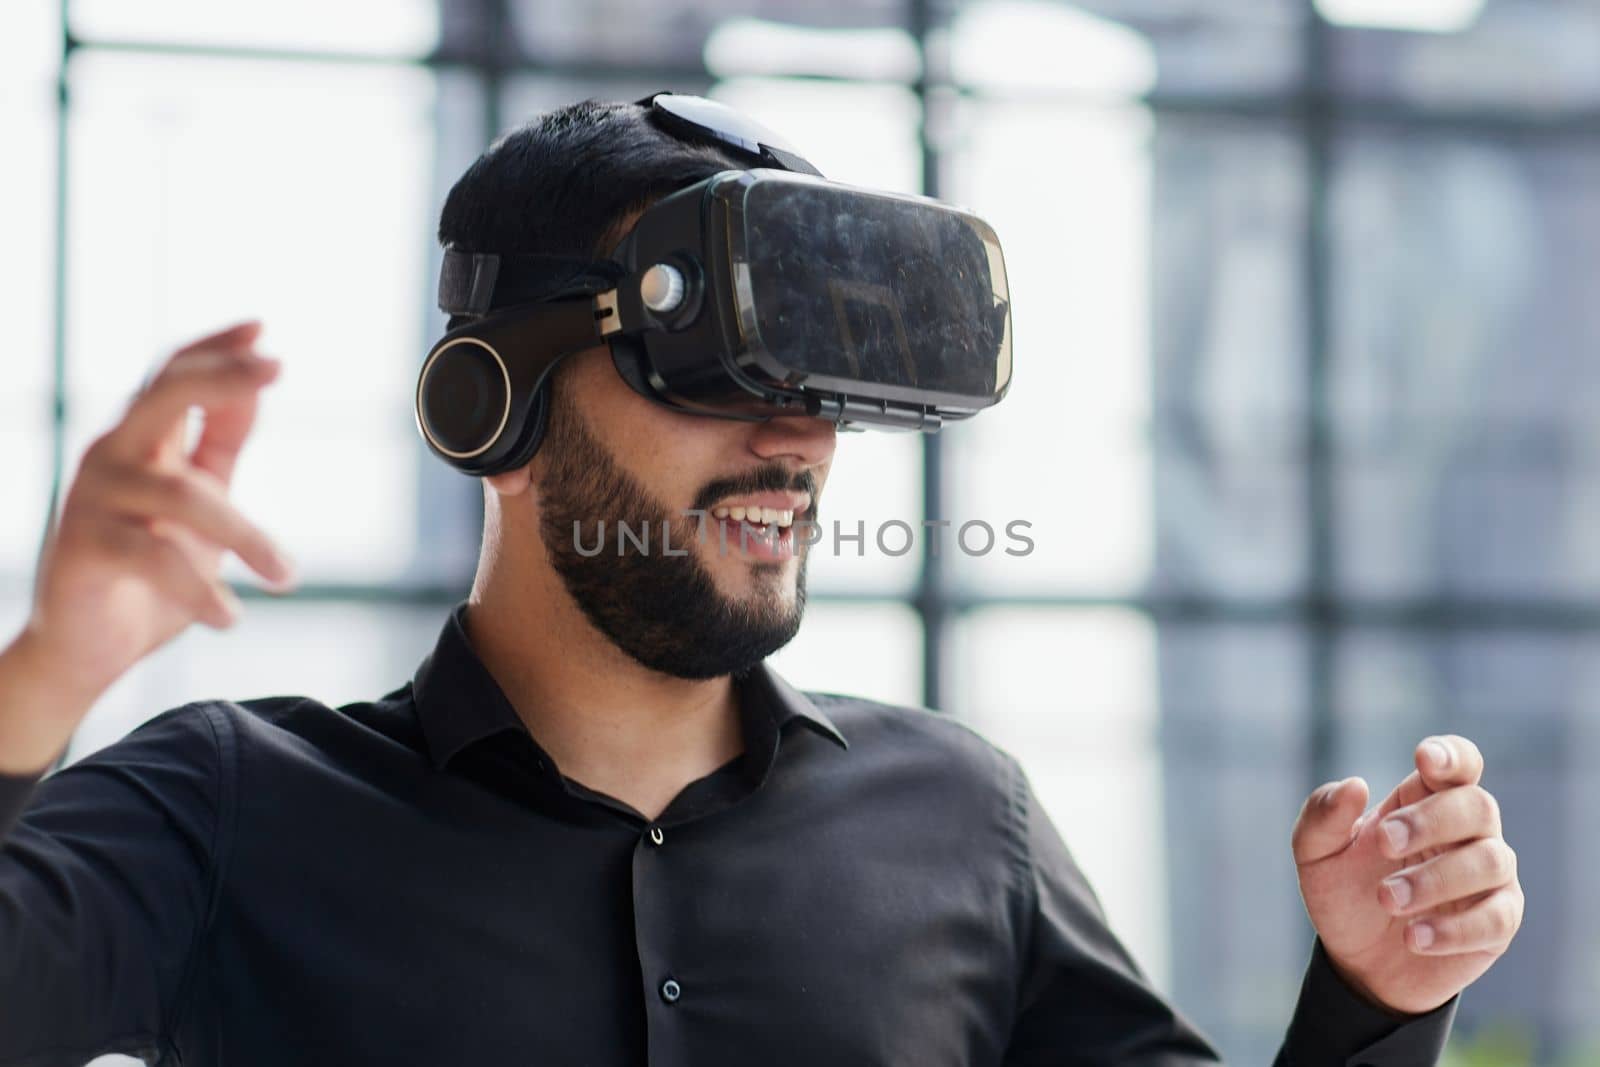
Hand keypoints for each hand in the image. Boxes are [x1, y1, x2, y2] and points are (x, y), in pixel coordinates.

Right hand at [21, 321, 297, 706]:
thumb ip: (218, 446)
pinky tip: (229, 617)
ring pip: (185, 495)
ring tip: (286, 577)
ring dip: (248, 538)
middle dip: (222, 376)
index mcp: (140, 440)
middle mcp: (112, 455)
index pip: (172, 374)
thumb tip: (256, 387)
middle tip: (276, 368)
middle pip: (162, 395)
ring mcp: (94, 497)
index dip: (216, 347)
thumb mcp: (198, 501)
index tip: (262, 329)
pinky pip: (157, 558)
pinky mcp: (84, 546)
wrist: (88, 648)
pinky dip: (202, 590)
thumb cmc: (153, 571)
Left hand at [1289, 735, 1522, 1015]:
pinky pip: (1495, 918)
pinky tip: (1415, 936)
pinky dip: (1454, 928)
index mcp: (1424, 800)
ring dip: (1434, 879)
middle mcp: (1466, 830)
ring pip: (1491, 861)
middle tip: (1384, 843)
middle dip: (1431, 821)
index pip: (1459, 763)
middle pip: (1477, 806)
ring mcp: (1489, 876)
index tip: (1424, 759)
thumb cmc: (1344, 892)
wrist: (1358, 961)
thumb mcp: (1316, 854)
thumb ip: (1324, 816)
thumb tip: (1354, 785)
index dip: (1451, 755)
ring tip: (1386, 899)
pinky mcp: (1498, 922)